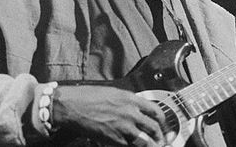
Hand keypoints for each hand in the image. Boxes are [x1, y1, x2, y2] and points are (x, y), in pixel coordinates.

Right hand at [52, 85, 170, 145]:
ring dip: (151, 145)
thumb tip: (136, 109)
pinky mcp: (114, 139)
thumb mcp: (113, 93)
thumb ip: (127, 102)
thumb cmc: (87, 97)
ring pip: (146, 141)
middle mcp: (130, 113)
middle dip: (160, 136)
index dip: (162, 119)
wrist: (72, 106)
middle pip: (154, 127)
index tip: (163, 124)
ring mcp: (123, 127)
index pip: (156, 110)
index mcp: (130, 99)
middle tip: (161, 140)